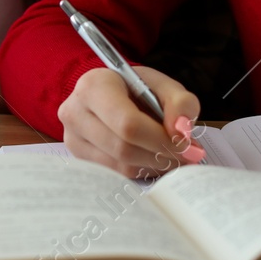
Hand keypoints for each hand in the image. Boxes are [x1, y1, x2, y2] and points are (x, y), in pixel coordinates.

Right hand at [57, 66, 204, 179]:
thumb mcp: (162, 85)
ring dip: (153, 165)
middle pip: (124, 148)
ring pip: (120, 166)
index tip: (187, 146)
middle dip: (161, 155)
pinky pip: (115, 174)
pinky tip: (153, 159)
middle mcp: (74, 112)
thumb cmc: (136, 88)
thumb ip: (180, 103)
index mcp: (93, 86)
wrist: (110, 93)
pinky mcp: (78, 157)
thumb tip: (181, 133)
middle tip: (188, 156)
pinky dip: (141, 170)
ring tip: (173, 157)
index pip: (128, 124)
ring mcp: (72, 138)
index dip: (161, 139)